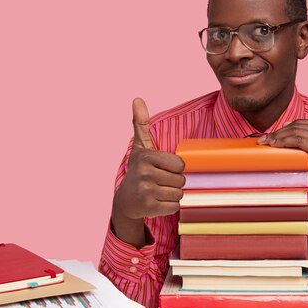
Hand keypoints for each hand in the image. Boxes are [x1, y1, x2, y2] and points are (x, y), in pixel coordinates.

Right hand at [111, 98, 184, 245]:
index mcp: (147, 157)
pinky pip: (175, 207)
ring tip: (158, 191)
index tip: (162, 168)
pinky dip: (169, 206)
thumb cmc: (138, 170)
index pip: (180, 164)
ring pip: (179, 194)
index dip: (174, 168)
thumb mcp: (140, 148)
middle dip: (174, 182)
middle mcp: (145, 174)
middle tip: (159, 182)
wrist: (125, 200)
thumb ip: (141, 124)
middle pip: (181, 180)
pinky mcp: (149, 208)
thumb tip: (137, 99)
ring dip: (172, 194)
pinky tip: (157, 202)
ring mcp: (146, 192)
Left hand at [258, 120, 307, 219]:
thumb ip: (305, 136)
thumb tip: (285, 125)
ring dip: (278, 137)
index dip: (282, 128)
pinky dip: (285, 141)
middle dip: (277, 132)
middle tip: (263, 140)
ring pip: (295, 132)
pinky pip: (299, 141)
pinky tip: (276, 145)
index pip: (299, 123)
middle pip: (296, 126)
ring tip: (267, 143)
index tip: (268, 135)